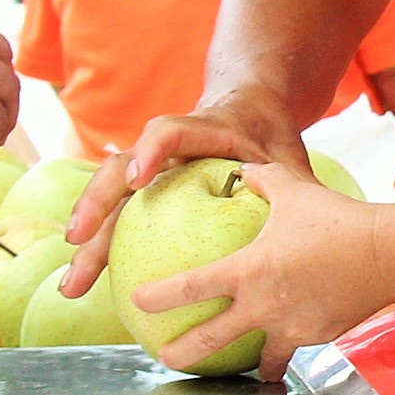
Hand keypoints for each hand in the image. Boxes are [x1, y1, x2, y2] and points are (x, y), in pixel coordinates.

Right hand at [57, 90, 306, 294]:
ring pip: (110, 200)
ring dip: (89, 241)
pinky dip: (102, 250)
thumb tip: (322, 232)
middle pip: (120, 170)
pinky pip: (118, 218)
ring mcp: (149, 168)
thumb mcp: (286, 157)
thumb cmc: (268, 135)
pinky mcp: (145, 191)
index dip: (151, 151)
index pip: (170, 131)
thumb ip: (293, 186)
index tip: (138, 179)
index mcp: (202, 130)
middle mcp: (165, 147)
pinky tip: (90, 287)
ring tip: (72, 285)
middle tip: (77, 244)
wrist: (249, 108)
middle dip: (95, 205)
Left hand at [126, 163, 394, 378]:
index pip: (187, 288)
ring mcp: (288, 327)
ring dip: (243, 366)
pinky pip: (293, 348)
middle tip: (164, 357)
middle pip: (207, 340)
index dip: (156, 298)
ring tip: (235, 372)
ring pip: (256, 358)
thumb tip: (242, 171)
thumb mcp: (291, 190)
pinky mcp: (316, 338)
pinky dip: (286, 348)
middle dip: (181, 353)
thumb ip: (259, 180)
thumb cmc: (336, 218)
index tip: (137, 303)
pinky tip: (285, 348)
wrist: (386, 254)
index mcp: (246, 270)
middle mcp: (261, 306)